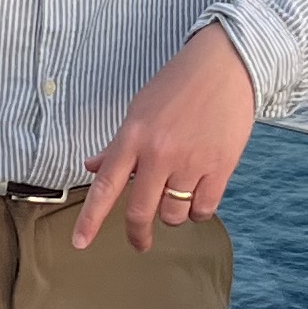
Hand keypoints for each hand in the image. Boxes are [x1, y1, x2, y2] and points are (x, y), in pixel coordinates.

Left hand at [74, 27, 254, 254]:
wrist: (226, 65)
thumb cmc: (179, 85)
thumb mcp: (139, 110)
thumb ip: (117, 145)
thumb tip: (92, 167)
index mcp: (133, 137)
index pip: (105, 186)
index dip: (90, 219)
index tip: (80, 243)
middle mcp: (159, 153)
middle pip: (140, 212)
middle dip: (137, 235)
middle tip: (140, 243)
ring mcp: (191, 162)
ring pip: (173, 215)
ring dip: (172, 216)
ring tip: (177, 198)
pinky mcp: (220, 167)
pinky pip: (204, 209)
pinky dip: (198, 212)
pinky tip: (198, 198)